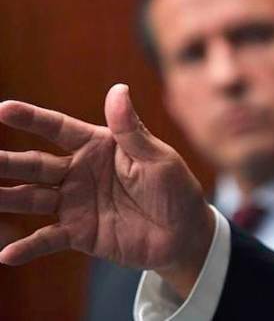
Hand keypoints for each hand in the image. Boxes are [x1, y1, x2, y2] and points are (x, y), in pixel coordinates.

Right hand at [0, 84, 214, 295]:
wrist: (185, 234)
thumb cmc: (175, 188)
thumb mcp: (157, 158)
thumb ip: (131, 130)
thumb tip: (118, 89)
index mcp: (99, 146)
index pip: (58, 129)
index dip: (31, 119)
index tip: (2, 109)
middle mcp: (80, 172)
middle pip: (34, 164)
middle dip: (4, 161)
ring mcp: (76, 203)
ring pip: (31, 198)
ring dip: (5, 198)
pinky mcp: (79, 233)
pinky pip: (47, 239)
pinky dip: (27, 247)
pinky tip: (6, 255)